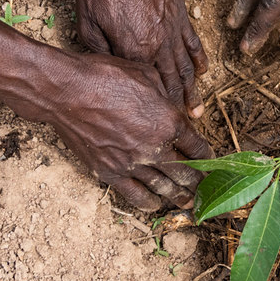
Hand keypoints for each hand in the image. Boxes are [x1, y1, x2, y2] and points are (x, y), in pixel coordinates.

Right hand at [36, 52, 215, 210]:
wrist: (67, 92)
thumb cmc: (106, 76)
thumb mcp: (146, 76)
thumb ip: (165, 97)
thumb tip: (173, 108)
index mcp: (169, 122)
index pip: (197, 147)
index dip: (207, 156)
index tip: (211, 162)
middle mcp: (155, 148)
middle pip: (185, 172)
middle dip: (199, 182)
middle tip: (206, 189)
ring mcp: (132, 164)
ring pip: (163, 188)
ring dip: (179, 197)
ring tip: (189, 203)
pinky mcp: (109, 173)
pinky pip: (135, 195)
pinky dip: (149, 202)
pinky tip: (156, 205)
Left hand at [76, 0, 208, 114]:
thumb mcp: (87, 24)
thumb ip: (99, 53)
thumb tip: (107, 73)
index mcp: (134, 50)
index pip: (149, 87)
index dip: (157, 108)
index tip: (161, 124)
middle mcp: (158, 43)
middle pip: (172, 81)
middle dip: (180, 105)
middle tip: (188, 124)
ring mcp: (171, 28)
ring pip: (186, 65)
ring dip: (193, 89)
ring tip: (198, 108)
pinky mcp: (178, 12)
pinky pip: (192, 41)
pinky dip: (199, 58)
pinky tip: (202, 71)